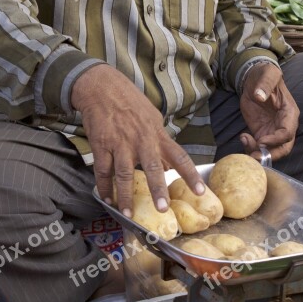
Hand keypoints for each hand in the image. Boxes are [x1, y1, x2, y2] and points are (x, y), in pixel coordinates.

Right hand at [71, 65, 204, 216]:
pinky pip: (103, 170)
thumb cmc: (129, 101)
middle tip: (162, 209)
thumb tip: (169, 164)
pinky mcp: (102, 144)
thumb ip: (160, 140)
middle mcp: (141, 139)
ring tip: (127, 214)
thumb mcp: (152, 117)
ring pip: (124, 174)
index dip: (190, 175)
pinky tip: (106, 198)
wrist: (102, 87)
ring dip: (125, 196)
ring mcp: (120, 142)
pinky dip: (104, 186)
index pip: (179, 156)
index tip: (201, 192)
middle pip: (152, 167)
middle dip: (158, 189)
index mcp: (157, 133)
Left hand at [239, 63, 299, 161]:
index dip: (276, 140)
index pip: (288, 132)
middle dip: (271, 155)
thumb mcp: (267, 74)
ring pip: (271, 150)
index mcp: (289, 113)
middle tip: (255, 156)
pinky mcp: (261, 132)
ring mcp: (272, 130)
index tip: (261, 140)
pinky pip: (259, 146)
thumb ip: (265, 84)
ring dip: (259, 154)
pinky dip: (251, 147)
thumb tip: (259, 95)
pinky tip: (243, 137)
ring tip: (246, 143)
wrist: (255, 80)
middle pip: (283, 148)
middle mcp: (284, 125)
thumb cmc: (265, 75)